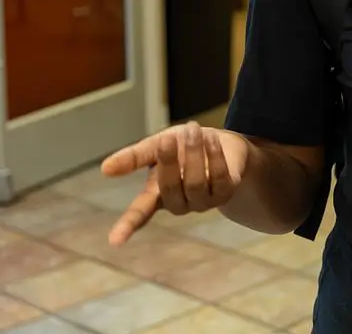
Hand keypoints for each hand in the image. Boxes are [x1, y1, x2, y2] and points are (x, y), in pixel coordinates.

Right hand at [100, 121, 249, 245]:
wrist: (220, 142)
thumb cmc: (182, 147)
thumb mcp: (156, 146)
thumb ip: (134, 157)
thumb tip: (104, 169)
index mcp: (156, 195)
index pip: (139, 214)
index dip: (127, 226)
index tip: (114, 242)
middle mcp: (178, 203)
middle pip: (170, 188)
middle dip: (169, 162)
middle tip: (169, 139)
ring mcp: (202, 202)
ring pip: (195, 183)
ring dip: (194, 154)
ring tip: (193, 130)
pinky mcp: (224, 193)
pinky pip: (219, 177)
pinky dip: (214, 157)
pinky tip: (211, 139)